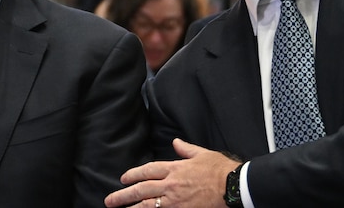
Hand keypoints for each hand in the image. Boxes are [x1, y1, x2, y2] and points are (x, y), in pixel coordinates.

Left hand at [104, 138, 239, 207]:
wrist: (233, 185)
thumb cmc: (220, 169)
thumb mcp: (202, 154)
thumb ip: (186, 149)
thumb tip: (176, 142)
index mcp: (175, 168)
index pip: (148, 170)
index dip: (133, 174)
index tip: (123, 179)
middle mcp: (171, 184)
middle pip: (141, 189)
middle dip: (123, 195)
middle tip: (110, 200)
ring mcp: (175, 200)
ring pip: (147, 205)